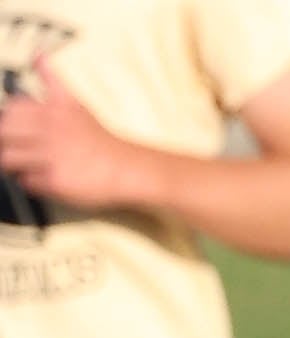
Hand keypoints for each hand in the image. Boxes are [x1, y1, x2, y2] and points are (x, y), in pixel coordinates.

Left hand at [0, 57, 152, 212]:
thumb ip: (50, 77)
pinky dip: (30, 182)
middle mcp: (48, 133)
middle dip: (8, 141)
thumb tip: (38, 54)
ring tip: (30, 164)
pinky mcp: (56, 182)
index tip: (23, 129)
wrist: (126, 168)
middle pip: (3, 134)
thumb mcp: (74, 102)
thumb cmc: (97, 137)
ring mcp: (51, 158)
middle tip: (24, 148)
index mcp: (50, 111)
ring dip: (14, 163)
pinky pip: (26, 182)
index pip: (9, 111)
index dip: (10, 121)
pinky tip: (44, 178)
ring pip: (7, 158)